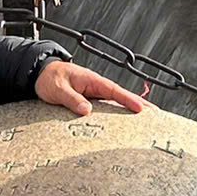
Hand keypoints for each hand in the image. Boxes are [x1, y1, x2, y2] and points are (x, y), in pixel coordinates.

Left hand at [33, 59, 147, 116]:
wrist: (40, 74)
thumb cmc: (49, 78)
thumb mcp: (58, 89)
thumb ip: (72, 99)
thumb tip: (87, 110)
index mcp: (91, 80)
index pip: (114, 90)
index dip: (128, 99)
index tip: (141, 108)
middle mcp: (95, 86)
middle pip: (121, 96)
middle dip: (139, 104)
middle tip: (156, 115)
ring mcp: (94, 94)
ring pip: (116, 102)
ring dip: (131, 109)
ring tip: (146, 120)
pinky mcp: (89, 100)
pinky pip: (107, 107)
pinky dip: (118, 112)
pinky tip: (124, 121)